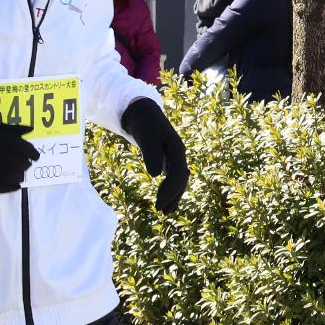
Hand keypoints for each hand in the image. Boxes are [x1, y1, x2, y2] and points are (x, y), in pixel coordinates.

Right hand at [0, 117, 38, 192]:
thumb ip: (11, 129)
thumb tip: (31, 129)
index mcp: (1, 140)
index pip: (25, 149)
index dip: (33, 153)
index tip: (35, 156)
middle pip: (21, 164)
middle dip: (25, 164)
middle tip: (24, 163)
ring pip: (14, 177)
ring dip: (20, 176)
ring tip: (18, 173)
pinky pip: (3, 187)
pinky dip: (12, 187)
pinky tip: (15, 185)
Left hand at [120, 98, 187, 213]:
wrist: (144, 113)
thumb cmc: (144, 125)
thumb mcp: (146, 138)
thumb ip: (151, 155)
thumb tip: (156, 174)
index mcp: (177, 149)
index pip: (177, 175)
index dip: (169, 190)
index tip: (158, 203)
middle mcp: (180, 154)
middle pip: (180, 180)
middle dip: (172, 196)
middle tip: (160, 211)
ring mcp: (176, 157)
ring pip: (179, 180)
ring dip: (174, 196)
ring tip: (165, 212)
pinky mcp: (170, 159)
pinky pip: (174, 177)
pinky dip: (172, 189)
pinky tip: (167, 202)